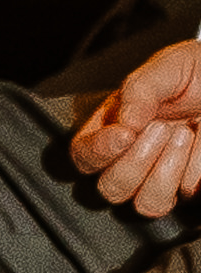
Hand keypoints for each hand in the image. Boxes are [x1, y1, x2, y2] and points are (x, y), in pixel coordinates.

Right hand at [72, 36, 200, 219]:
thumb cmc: (195, 73)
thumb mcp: (166, 68)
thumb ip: (139, 90)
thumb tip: (125, 122)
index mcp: (113, 127)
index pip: (83, 156)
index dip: (98, 152)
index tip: (125, 133)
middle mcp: (132, 158)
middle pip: (111, 189)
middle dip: (135, 163)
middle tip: (162, 128)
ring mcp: (162, 177)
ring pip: (146, 204)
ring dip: (165, 172)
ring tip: (185, 134)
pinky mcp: (190, 187)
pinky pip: (186, 193)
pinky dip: (196, 166)